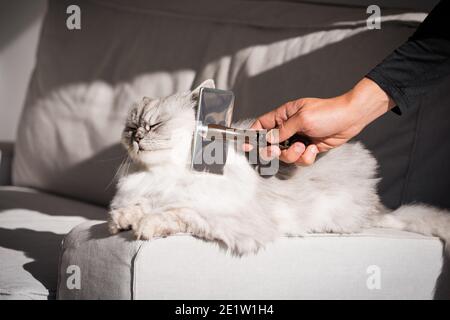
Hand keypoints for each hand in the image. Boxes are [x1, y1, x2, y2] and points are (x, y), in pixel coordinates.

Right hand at [250, 78, 394, 164]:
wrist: (350, 119)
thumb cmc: (328, 112)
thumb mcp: (302, 118)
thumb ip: (283, 130)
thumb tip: (269, 139)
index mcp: (283, 115)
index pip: (261, 125)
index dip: (252, 135)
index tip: (247, 145)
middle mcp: (288, 128)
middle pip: (270, 145)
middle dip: (274, 151)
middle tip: (278, 150)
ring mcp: (298, 139)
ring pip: (285, 155)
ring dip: (293, 155)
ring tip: (304, 147)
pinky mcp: (308, 149)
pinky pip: (300, 159)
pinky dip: (306, 157)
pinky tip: (314, 148)